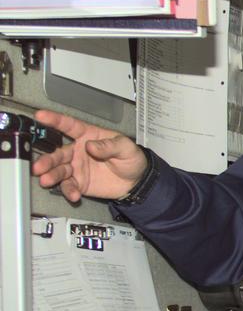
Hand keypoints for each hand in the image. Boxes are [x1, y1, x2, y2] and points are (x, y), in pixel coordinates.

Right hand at [31, 110, 149, 202]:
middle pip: (58, 153)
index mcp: (87, 136)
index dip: (54, 120)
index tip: (40, 116)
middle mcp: (78, 151)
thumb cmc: (130, 159)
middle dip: (47, 160)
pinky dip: (69, 190)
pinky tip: (73, 194)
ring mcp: (77, 167)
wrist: (137, 181)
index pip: (69, 126)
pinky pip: (70, 186)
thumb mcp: (126, 147)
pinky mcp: (79, 182)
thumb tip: (91, 146)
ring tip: (45, 180)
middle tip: (39, 166)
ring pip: (59, 170)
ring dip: (51, 175)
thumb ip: (109, 145)